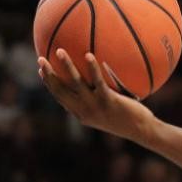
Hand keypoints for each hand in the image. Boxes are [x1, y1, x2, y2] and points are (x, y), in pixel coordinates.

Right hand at [38, 50, 155, 142]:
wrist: (141, 130)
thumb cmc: (127, 119)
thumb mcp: (107, 111)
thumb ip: (96, 100)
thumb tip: (92, 84)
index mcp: (81, 113)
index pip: (60, 97)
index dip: (49, 84)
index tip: (40, 70)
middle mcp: (84, 110)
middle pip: (60, 90)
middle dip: (48, 74)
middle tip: (40, 59)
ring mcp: (95, 106)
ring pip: (75, 83)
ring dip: (65, 66)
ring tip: (59, 51)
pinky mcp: (108, 101)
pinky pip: (97, 81)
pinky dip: (92, 68)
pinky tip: (88, 55)